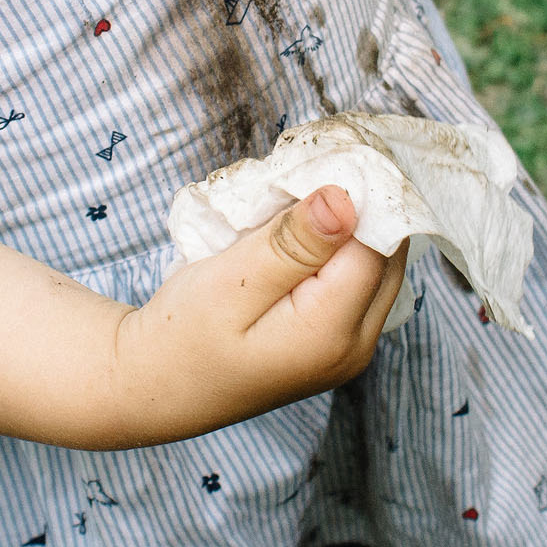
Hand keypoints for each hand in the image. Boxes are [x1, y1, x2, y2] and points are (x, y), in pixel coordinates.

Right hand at [103, 187, 407, 446]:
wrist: (158, 389)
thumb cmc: (181, 338)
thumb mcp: (227, 284)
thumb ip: (291, 245)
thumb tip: (346, 202)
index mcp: (331, 333)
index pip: (377, 242)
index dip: (359, 193)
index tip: (322, 157)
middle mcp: (356, 346)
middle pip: (388, 254)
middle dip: (359, 207)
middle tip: (309, 172)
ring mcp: (351, 348)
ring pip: (376, 265)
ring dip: (348, 226)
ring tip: (296, 201)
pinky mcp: (338, 341)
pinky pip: (356, 281)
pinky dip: (336, 249)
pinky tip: (298, 235)